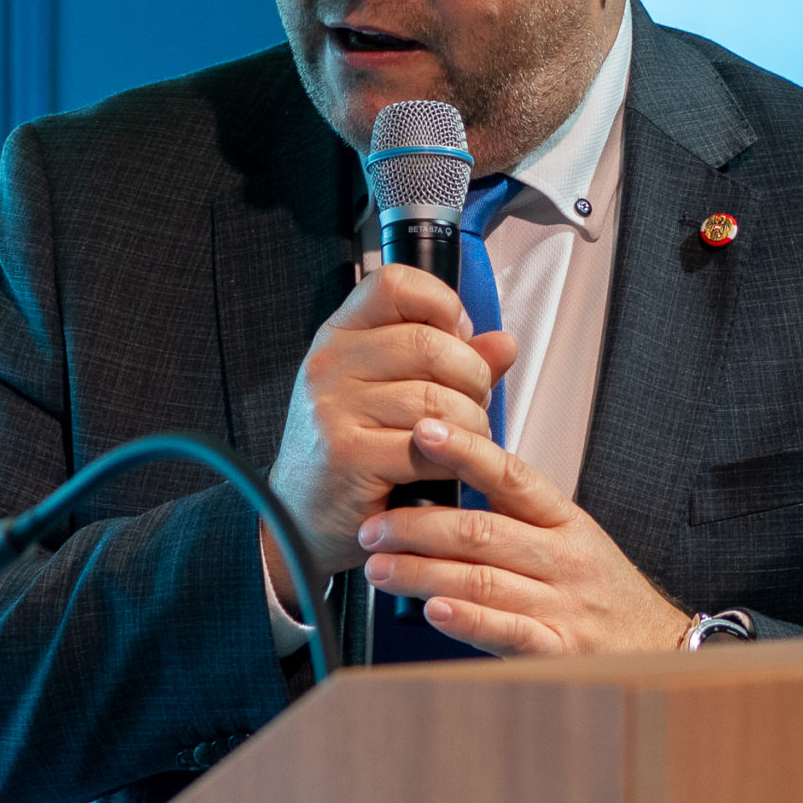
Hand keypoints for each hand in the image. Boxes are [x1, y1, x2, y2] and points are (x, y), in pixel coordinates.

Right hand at [262, 266, 516, 611]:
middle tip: (472, 405)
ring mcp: (334, 410)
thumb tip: (505, 343)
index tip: (458, 340)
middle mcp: (330, 364)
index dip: (442, 305)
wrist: (298, 519)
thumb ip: (453, 362)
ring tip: (461, 441)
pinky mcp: (347, 457)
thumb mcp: (392, 392)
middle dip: (472, 378)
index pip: (396, 283)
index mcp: (340, 335)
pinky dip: (451, 461)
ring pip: (438, 399)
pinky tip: (444, 469)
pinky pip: (427, 448)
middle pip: (431, 343)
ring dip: (469, 426)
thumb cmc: (354, 451)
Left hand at [357, 418, 692, 655]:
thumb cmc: (607, 593)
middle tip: (375, 526)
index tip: (424, 431)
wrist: (662, 647)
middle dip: (418, 525)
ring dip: (422, 572)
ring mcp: (563, 606)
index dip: (467, 450)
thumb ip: (519, 512)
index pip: (513, 475)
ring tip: (380, 568)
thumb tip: (453, 479)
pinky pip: (508, 632)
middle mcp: (565, 558)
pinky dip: (467, 619)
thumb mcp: (574, 538)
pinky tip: (434, 610)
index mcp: (566, 521)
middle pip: (483, 530)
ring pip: (482, 580)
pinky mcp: (559, 651)